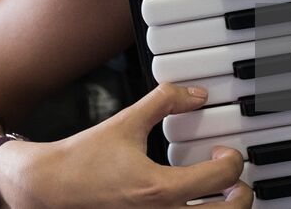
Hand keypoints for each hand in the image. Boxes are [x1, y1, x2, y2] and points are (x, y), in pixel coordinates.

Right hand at [2, 83, 251, 207]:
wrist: (49, 188)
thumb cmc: (84, 159)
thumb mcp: (127, 122)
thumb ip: (164, 102)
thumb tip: (196, 94)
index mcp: (160, 189)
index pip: (222, 178)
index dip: (233, 160)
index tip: (224, 151)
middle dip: (241, 194)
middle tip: (235, 179)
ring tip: (220, 194)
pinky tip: (192, 202)